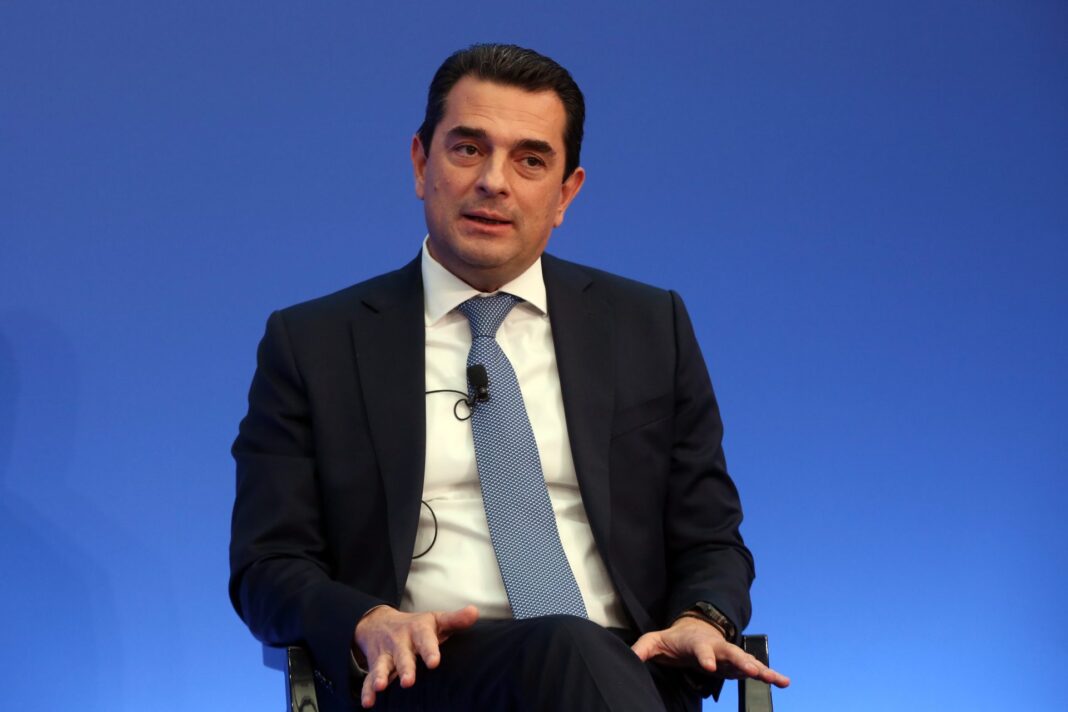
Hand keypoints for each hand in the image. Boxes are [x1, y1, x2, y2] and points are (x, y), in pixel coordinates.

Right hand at [354, 604, 478, 707]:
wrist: (378, 621)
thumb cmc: (416, 626)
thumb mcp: (435, 620)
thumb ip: (455, 620)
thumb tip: (474, 612)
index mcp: (418, 631)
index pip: (425, 639)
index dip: (429, 650)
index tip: (434, 662)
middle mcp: (400, 642)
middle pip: (403, 655)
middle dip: (405, 668)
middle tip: (409, 681)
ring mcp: (386, 654)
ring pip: (382, 666)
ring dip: (381, 676)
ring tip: (381, 687)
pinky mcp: (375, 665)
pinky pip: (369, 678)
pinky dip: (368, 690)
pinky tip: (369, 702)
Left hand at [631, 616, 789, 687]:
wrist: (693, 630)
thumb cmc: (674, 639)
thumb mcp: (654, 641)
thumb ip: (642, 649)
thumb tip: (628, 658)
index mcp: (696, 643)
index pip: (700, 650)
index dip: (704, 656)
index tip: (708, 665)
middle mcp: (716, 648)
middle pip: (730, 653)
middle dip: (741, 661)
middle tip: (753, 670)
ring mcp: (728, 655)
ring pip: (746, 661)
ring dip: (761, 669)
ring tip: (778, 679)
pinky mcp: (736, 665)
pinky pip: (754, 670)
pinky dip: (768, 675)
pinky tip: (783, 682)